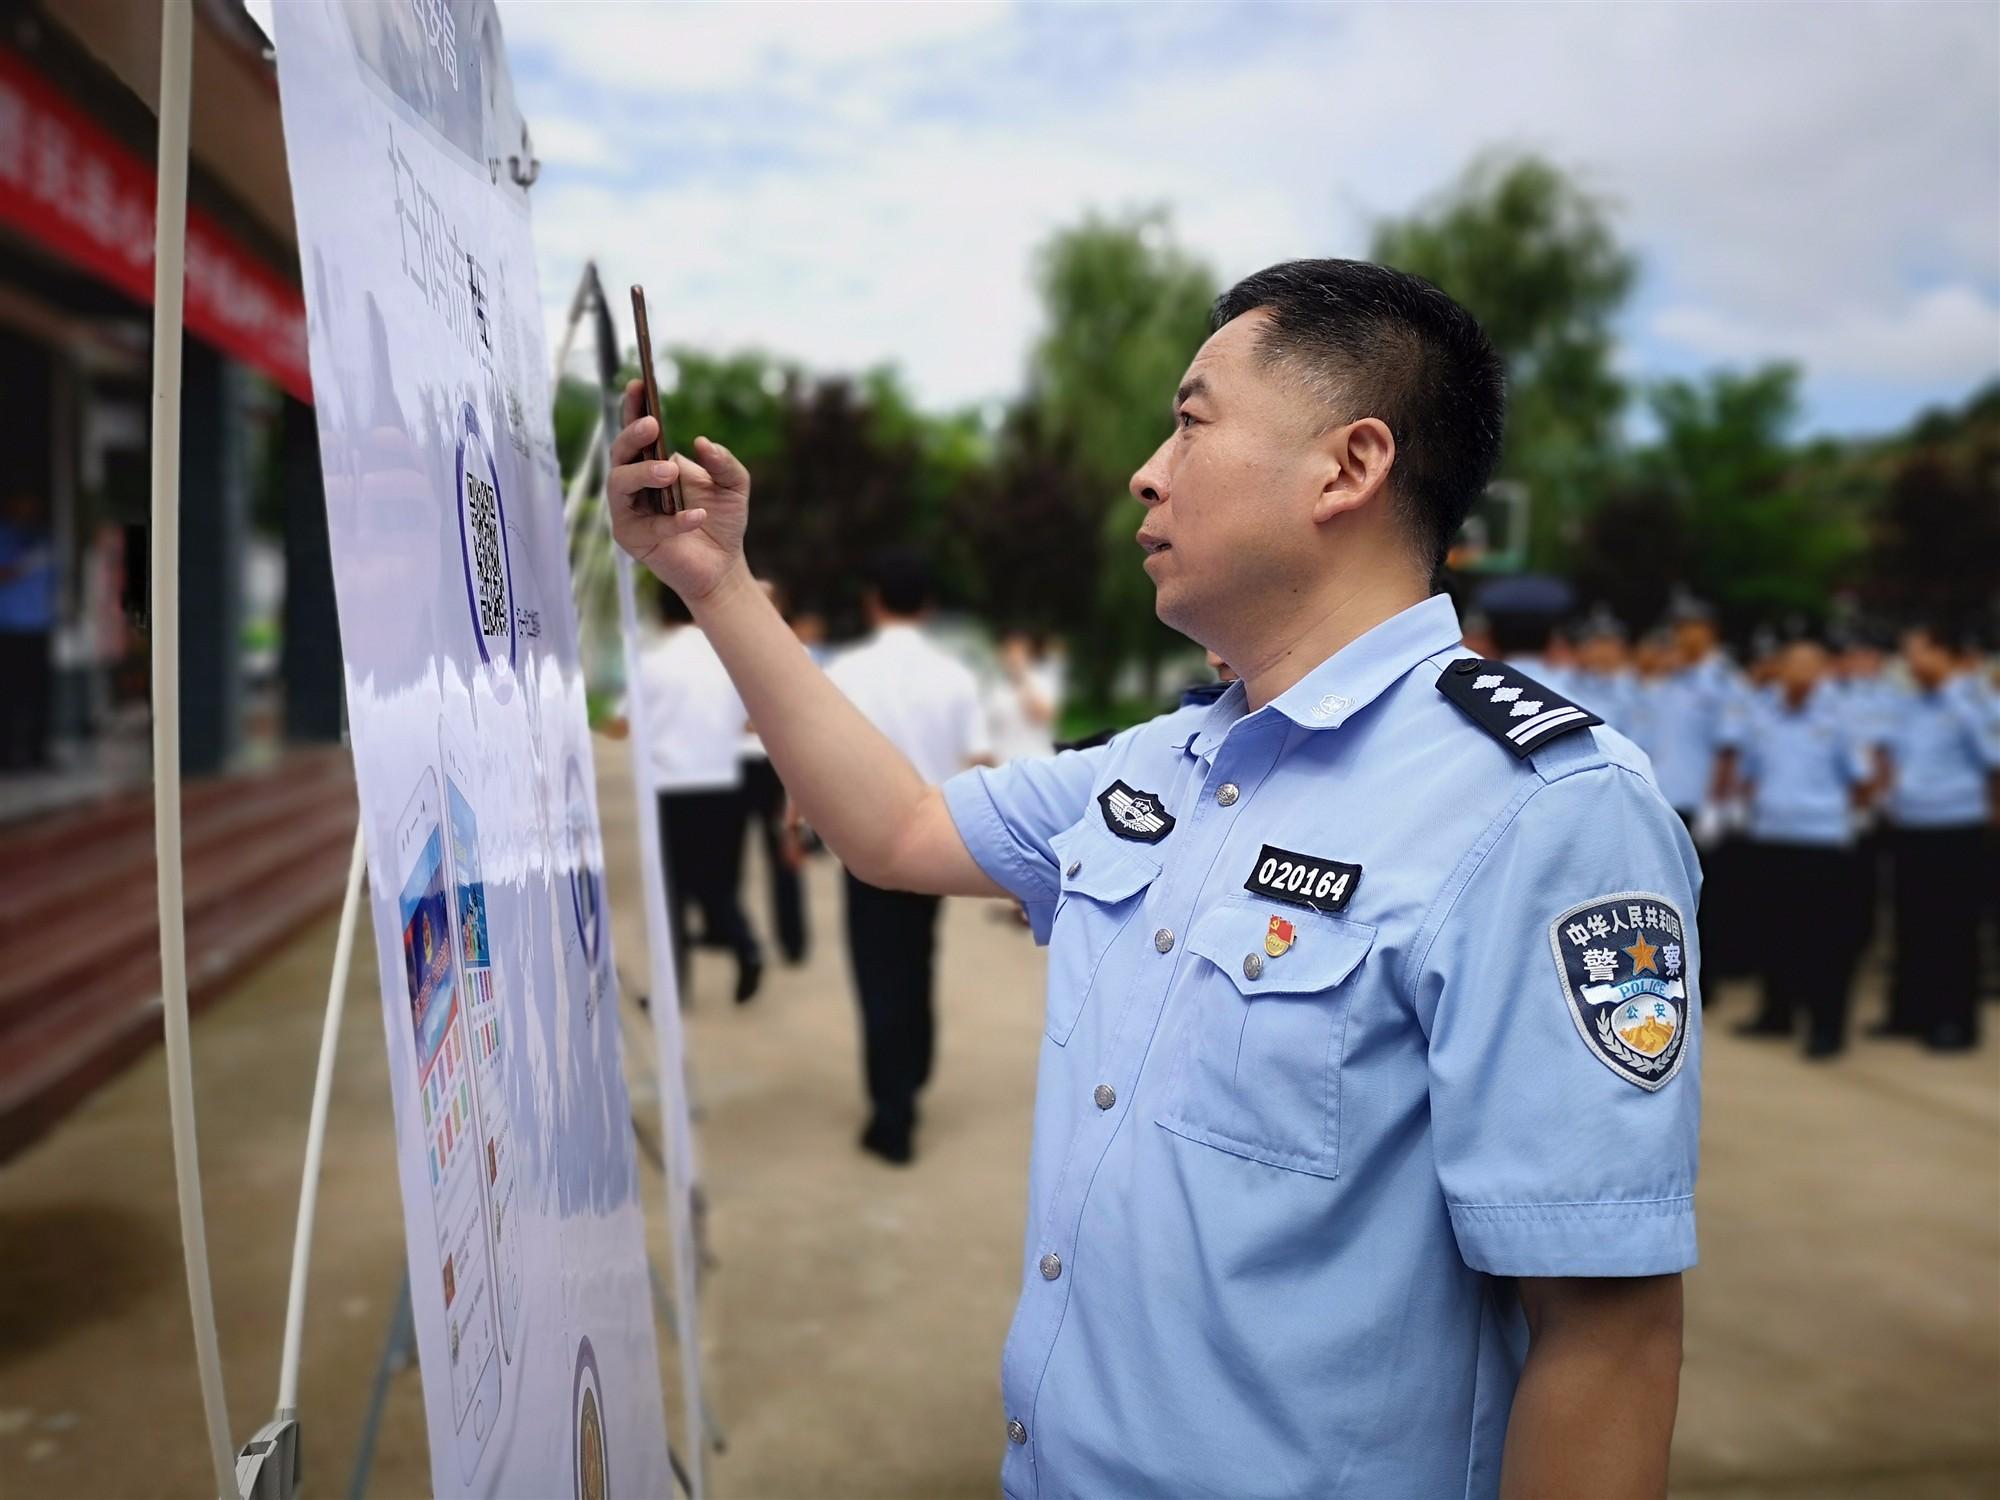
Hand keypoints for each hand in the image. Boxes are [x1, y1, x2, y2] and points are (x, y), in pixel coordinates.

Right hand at [607, 379, 750, 601]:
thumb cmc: (722, 521)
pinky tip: (698, 517)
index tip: (638, 385)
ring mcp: (629, 512)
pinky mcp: (633, 539)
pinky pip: (648, 526)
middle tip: (652, 426)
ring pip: (618, 485)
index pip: (636, 432)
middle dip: (632, 436)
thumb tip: (702, 443)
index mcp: (653, 464)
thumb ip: (724, 461)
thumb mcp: (734, 485)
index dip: (633, 408)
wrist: (724, 565)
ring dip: (643, 473)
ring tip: (670, 472)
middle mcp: (634, 485)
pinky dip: (674, 520)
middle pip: (619, 453)